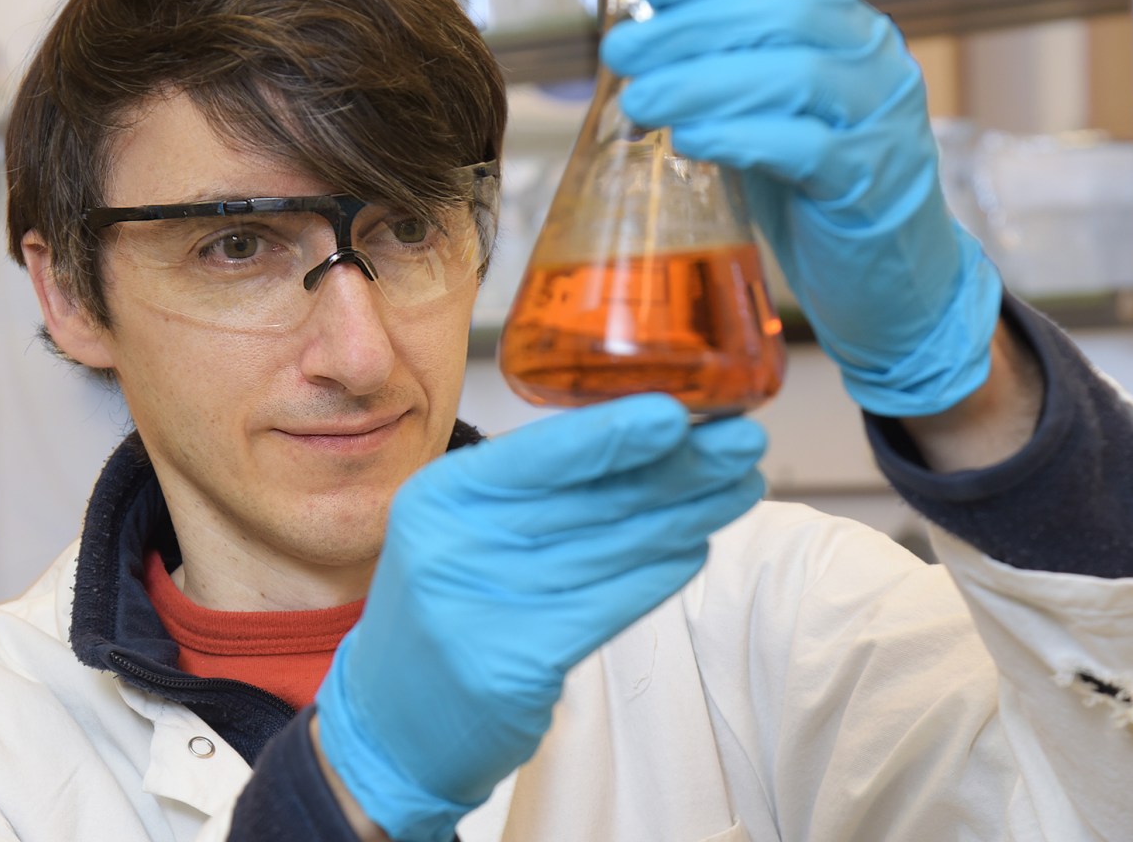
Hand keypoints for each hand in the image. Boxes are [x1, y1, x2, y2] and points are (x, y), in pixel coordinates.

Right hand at [314, 394, 765, 841]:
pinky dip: (658, 575)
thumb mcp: (460, 531)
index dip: (615, 431)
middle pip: (588, 498)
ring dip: (686, 516)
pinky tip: (696, 549)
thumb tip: (640, 443)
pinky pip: (608, 606)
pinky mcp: (514, 664)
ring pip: (610, 549)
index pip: (540, 452)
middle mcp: (454, 544)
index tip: (680, 411)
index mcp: (440, 495)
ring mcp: (481, 608)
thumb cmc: (443, 610)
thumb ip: (532, 491)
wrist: (390, 722)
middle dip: (678, 467)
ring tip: (738, 488)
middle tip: (742, 441)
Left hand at [600, 0, 1002, 416]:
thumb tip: (645, 40)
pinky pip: (804, 147)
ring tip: (642, 100)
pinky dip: (738, 137)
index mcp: (850, 31)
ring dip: (702, 82)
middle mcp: (875, 62)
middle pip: (781, 15)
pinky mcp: (872, 181)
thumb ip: (730, 74)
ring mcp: (881, 120)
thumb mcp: (772, 114)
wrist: (892, 278)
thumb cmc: (818, 189)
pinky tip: (689, 140)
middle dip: (690, 28)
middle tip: (624, 51)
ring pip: (793, 76)